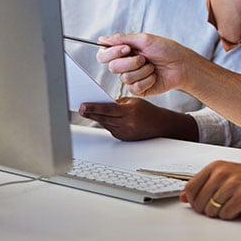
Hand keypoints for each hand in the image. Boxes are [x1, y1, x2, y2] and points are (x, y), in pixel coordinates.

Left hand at [78, 98, 197, 141]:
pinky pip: (110, 129)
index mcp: (129, 112)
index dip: (93, 108)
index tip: (83, 106)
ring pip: (105, 124)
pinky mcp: (123, 138)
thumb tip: (101, 104)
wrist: (160, 125)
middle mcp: (126, 123)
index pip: (107, 109)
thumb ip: (117, 103)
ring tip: (87, 111)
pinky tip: (99, 118)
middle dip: (90, 113)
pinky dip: (105, 123)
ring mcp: (124, 132)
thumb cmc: (147, 111)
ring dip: (96, 117)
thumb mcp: (133, 101)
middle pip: (103, 118)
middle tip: (80, 108)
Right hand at [96, 33, 194, 96]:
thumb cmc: (166, 50)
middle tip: (144, 58)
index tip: (127, 49)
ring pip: (124, 78)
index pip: (103, 54)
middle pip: (112, 67)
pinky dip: (147, 79)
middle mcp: (125, 65)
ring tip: (152, 66)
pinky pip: (135, 87)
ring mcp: (132, 78)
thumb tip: (102, 39)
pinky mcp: (139, 89)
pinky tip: (155, 76)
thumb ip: (122, 39)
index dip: (111, 53)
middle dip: (130, 62)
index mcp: (124, 51)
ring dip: (143, 70)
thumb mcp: (144, 39)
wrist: (182, 65)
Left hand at [181, 160, 240, 219]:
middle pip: (198, 203)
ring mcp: (232, 184)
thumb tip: (184, 196)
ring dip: (222, 213)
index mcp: (217, 166)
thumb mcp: (229, 176)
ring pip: (211, 211)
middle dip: (209, 209)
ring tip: (235, 204)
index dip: (195, 201)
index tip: (204, 202)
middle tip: (225, 204)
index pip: (190, 188)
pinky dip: (233, 216)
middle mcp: (222, 172)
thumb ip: (205, 184)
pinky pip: (225, 215)